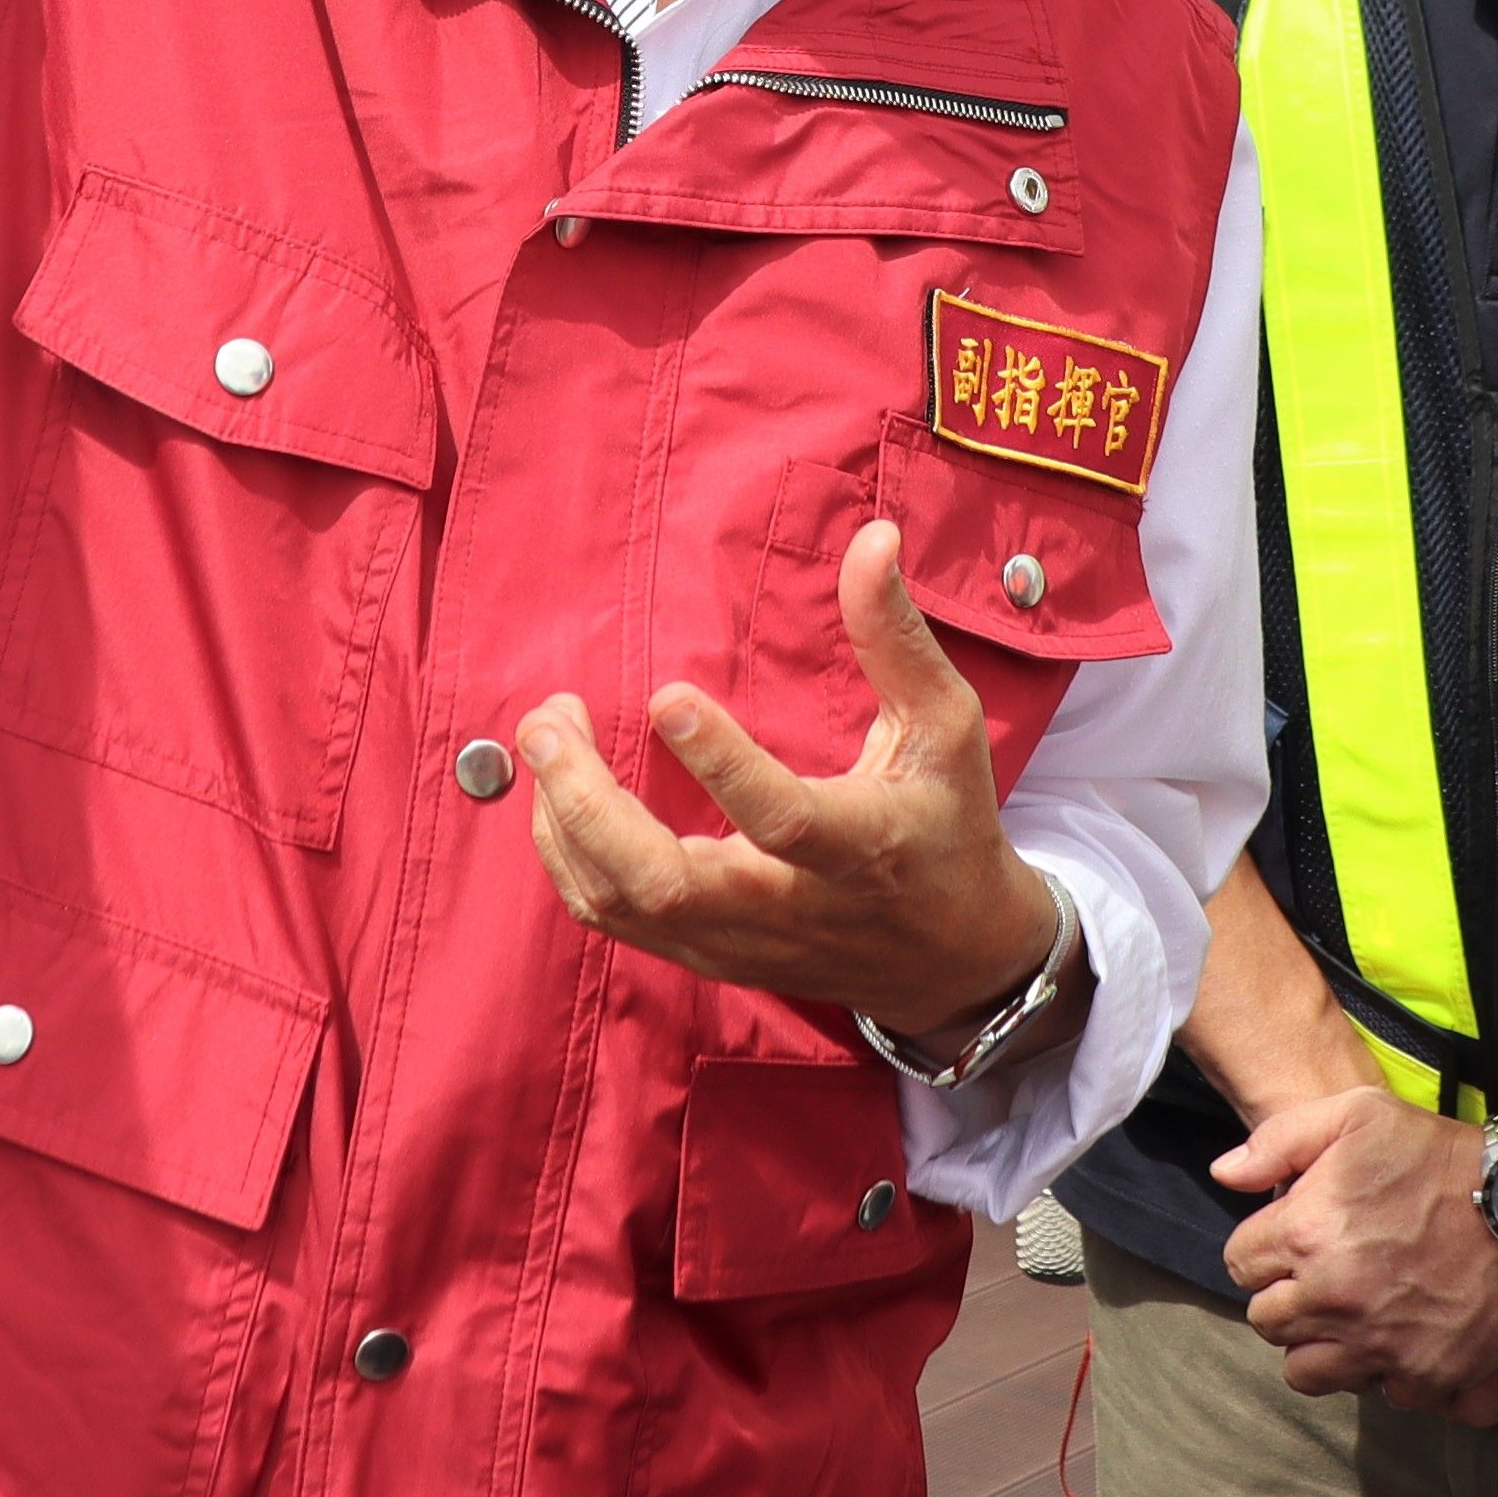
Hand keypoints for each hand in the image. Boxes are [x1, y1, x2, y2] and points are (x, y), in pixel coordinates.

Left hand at [515, 519, 1070, 1040]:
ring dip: (564, 822)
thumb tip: (873, 538)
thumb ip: (897, 636)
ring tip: (548, 736)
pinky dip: (567, 856)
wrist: (949, 958)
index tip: (666, 693)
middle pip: (668, 884)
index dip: (720, 763)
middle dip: (590, 804)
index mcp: (858, 847)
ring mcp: (738, 941)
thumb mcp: (945, 726)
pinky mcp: (705, 956)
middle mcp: (788, 906)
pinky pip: (612, 918)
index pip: (779, 817)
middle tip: (551, 719)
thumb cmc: (947, 823)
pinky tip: (558, 791)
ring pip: (622, 905)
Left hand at [1207, 1082, 1497, 1435]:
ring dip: (1317, 1346)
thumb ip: (1279, 1141)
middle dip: (1284, 1299)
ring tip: (1344, 1317)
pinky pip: (1375, 1391)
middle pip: (1267, 1322)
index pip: (1239, 1264)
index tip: (1287, 1243)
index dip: (1261, 1251)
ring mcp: (1378, 1342)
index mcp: (1306, 1233)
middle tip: (1316, 1280)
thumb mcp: (1356, 1114)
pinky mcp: (1424, 1373)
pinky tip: (1392, 1336)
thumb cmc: (1438, 1152)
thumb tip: (1225, 1174)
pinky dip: (1379, 1370)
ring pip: (1306, 1371)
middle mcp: (1333, 1296)